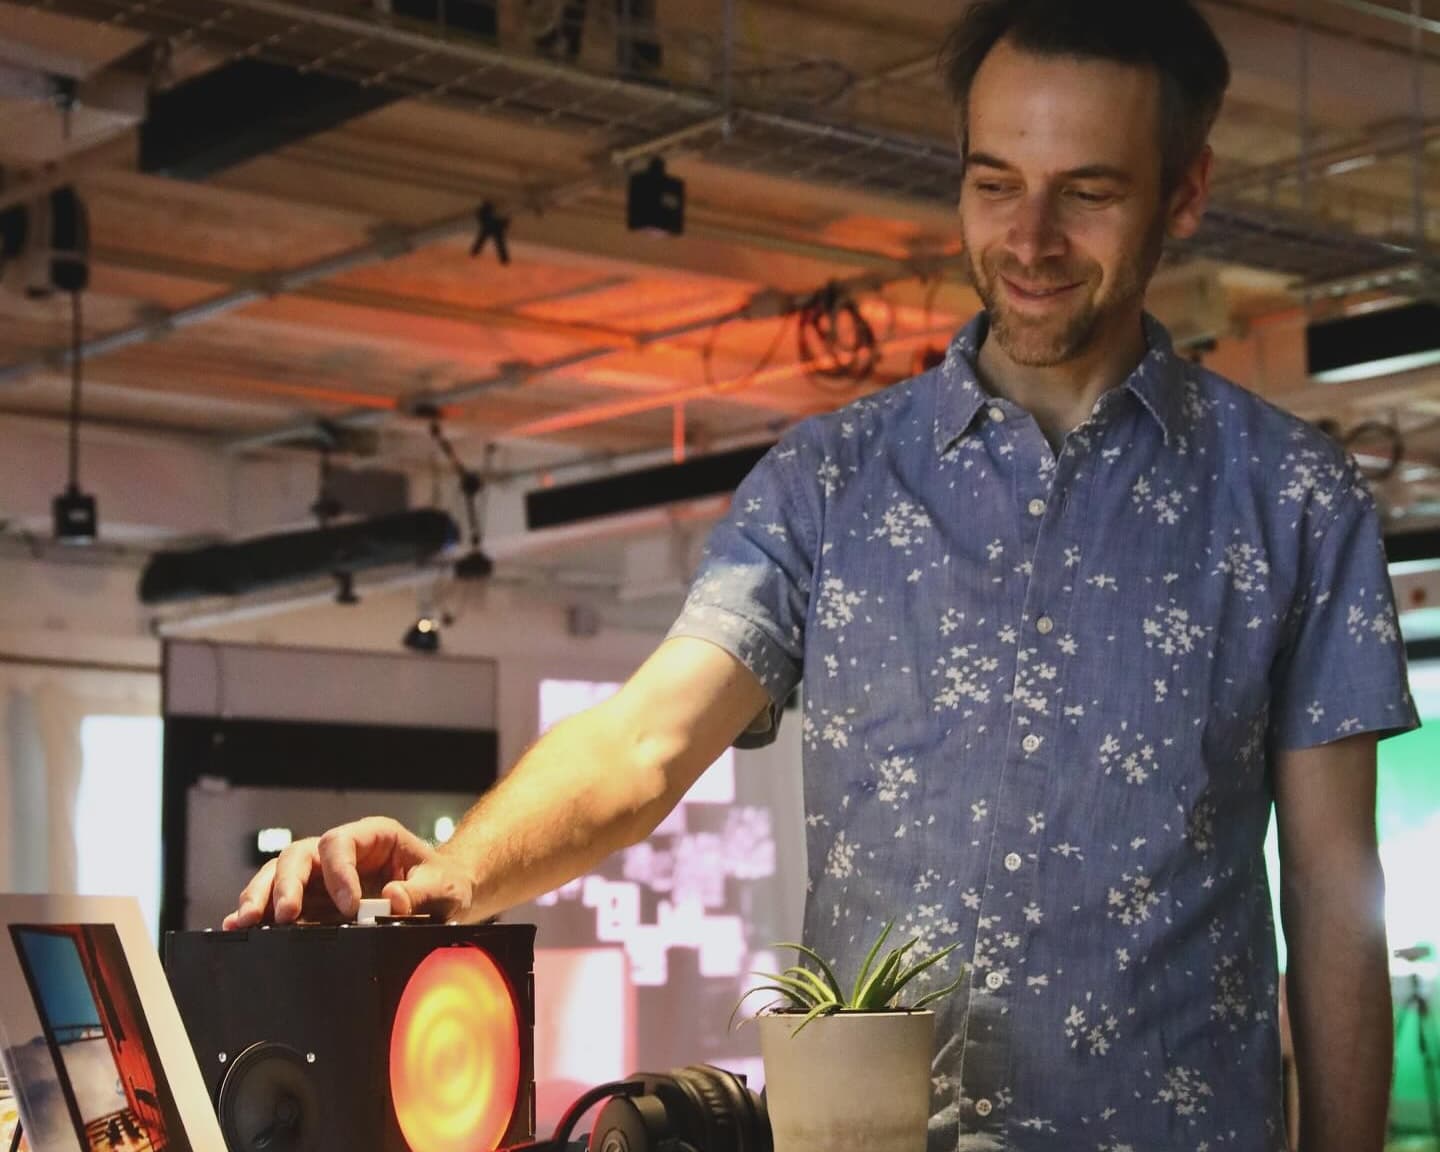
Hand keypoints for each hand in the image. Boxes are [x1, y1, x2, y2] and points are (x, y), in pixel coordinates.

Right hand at [222, 816, 475, 928]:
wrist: (443, 897)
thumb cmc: (444, 883)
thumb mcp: (445, 887)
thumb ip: (423, 892)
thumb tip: (393, 899)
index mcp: (373, 836)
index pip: (341, 843)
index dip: (338, 873)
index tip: (349, 908)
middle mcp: (341, 851)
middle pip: (301, 855)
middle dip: (287, 884)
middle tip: (283, 915)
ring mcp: (321, 876)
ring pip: (280, 874)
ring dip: (261, 896)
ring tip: (245, 922)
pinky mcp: (312, 901)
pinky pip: (278, 901)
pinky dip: (259, 913)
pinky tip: (239, 928)